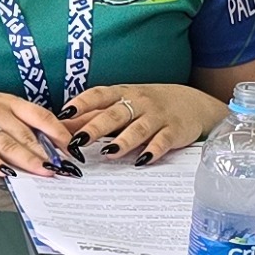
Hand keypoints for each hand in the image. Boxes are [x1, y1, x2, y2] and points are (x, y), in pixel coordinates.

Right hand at [0, 86, 78, 176]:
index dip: (59, 133)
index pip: (40, 116)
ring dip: (30, 161)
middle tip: (66, 169)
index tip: (74, 149)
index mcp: (5, 101)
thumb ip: (14, 120)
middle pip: (27, 134)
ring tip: (46, 174)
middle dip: (49, 153)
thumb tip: (43, 140)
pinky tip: (9, 175)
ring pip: (9, 144)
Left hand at [63, 82, 223, 164]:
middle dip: (96, 127)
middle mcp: (138, 103)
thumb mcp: (122, 104)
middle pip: (114, 114)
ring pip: (138, 128)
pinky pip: (163, 141)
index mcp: (122, 94)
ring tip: (109, 153)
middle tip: (78, 140)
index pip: (99, 95)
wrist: (193, 103)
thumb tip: (62, 125)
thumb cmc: (148, 105)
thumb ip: (94, 115)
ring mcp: (157, 116)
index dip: (82, 103)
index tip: (65, 113)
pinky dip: (153, 150)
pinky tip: (143, 160)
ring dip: (123, 141)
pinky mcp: (174, 130)